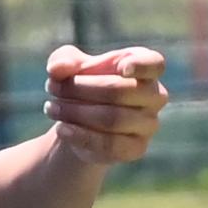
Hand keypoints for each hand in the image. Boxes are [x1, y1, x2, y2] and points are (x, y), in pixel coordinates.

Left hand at [41, 44, 170, 168]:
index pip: (154, 64)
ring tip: (51, 107)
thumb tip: (58, 69)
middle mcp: (155, 96)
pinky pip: (111, 144)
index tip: (122, 68)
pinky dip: (82, 136)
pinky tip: (61, 129)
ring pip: (113, 118)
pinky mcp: (136, 148)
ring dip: (76, 112)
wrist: (82, 122)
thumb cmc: (82, 83)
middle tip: (52, 87)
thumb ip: (63, 59)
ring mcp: (149, 124)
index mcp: (146, 68)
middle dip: (81, 88)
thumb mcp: (68, 65)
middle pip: (120, 90)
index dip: (140, 66)